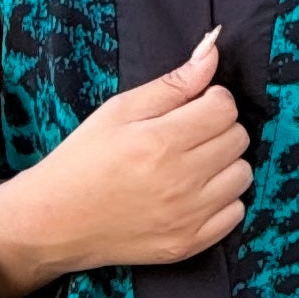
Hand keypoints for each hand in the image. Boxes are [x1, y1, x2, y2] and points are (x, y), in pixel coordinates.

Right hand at [0, 34, 249, 297]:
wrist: (56, 222)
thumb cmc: (83, 160)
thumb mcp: (118, 111)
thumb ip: (171, 84)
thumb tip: (211, 52)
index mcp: (161, 141)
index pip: (225, 108)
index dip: (212, 100)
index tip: (192, 107)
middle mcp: (181, 181)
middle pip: (238, 139)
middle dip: (218, 129)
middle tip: (186, 135)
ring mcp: (188, 217)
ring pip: (242, 176)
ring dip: (224, 164)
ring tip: (191, 165)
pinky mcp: (189, 244)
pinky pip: (235, 212)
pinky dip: (221, 200)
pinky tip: (192, 194)